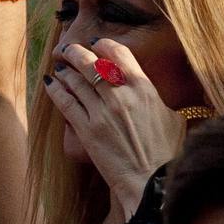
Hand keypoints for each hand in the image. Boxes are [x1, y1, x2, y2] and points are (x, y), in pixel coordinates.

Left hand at [45, 39, 184, 219]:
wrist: (152, 179)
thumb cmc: (168, 151)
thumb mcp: (173, 118)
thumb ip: (158, 101)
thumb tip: (153, 97)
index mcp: (144, 88)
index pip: (120, 54)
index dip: (105, 45)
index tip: (97, 44)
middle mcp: (121, 95)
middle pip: (92, 63)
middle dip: (78, 52)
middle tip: (70, 49)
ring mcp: (101, 112)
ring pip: (76, 81)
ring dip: (66, 70)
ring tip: (60, 66)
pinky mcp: (86, 130)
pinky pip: (66, 103)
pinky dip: (56, 91)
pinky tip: (50, 84)